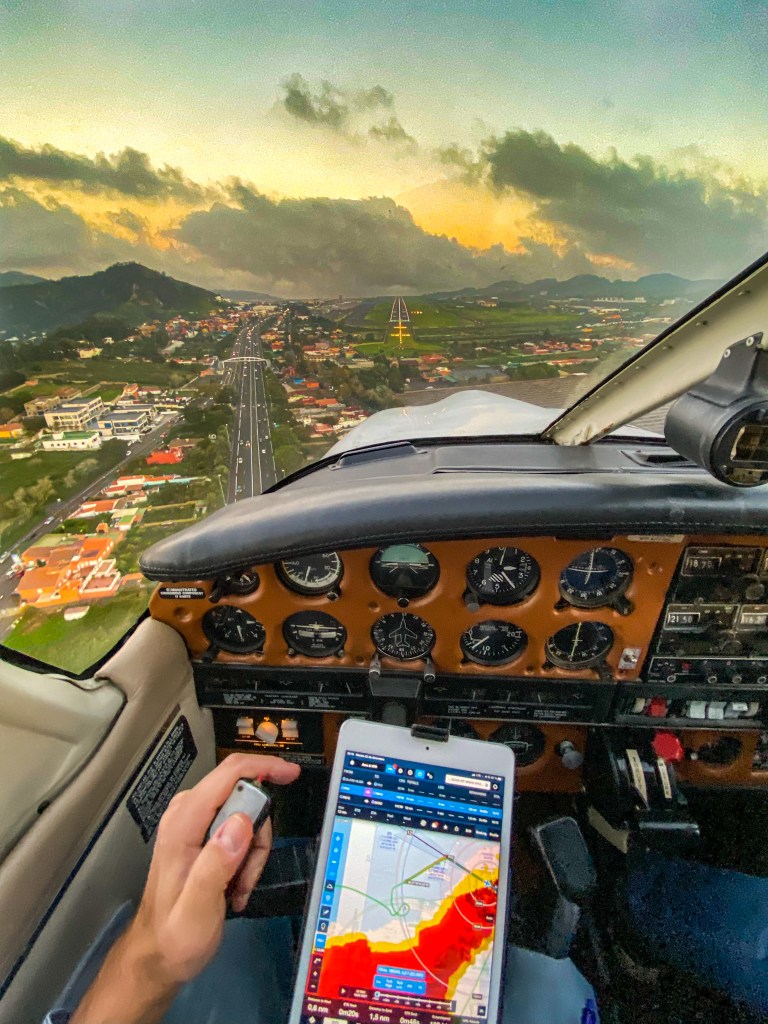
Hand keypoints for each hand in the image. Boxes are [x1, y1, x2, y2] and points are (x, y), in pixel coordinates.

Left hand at [71, 753, 299, 1023]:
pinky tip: (234, 886)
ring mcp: (193, 822)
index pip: (229, 774)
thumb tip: (242, 821)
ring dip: (252, 852)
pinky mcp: (200, 834)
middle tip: (250, 874)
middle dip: (258, 834)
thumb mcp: (197, 908)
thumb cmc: (175, 936)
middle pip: (243, 796)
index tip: (291, 774)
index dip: (264, 767)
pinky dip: (246, 857)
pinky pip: (239, 830)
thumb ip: (216, 864)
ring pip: (245, 815)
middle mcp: (186, 813)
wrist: (157, 955)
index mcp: (184, 822)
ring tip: (239, 887)